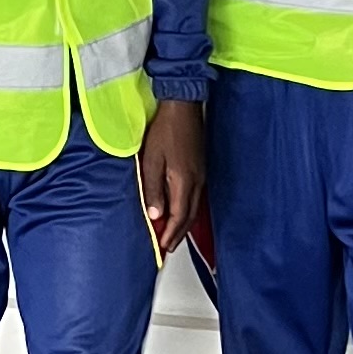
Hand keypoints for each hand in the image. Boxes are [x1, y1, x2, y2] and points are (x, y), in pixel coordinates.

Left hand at [139, 98, 204, 257]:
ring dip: (184, 223)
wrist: (183, 106)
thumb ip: (153, 188)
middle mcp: (197, 181)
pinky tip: (180, 209)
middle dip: (179, 233)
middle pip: (190, 216)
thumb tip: (155, 214)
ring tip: (174, 233)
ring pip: (194, 207)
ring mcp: (201, 174)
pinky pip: (195, 196)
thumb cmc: (165, 130)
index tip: (164, 247)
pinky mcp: (200, 167)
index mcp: (184, 181)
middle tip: (169, 246)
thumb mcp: (151, 160)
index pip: (179, 216)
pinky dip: (187, 209)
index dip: (171, 234)